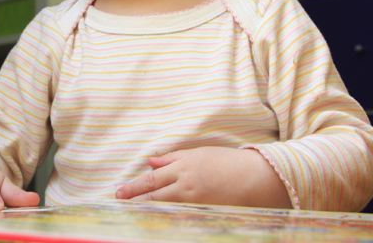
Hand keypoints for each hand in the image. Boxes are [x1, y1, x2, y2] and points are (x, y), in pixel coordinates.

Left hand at [115, 147, 291, 207]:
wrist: (258, 177)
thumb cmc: (227, 162)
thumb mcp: (198, 154)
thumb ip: (172, 159)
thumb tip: (150, 162)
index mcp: (184, 169)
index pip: (152, 181)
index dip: (134, 188)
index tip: (119, 194)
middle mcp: (187, 186)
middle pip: (155, 196)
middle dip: (136, 201)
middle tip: (119, 206)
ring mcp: (197, 203)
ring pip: (166, 209)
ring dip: (149, 212)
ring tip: (134, 215)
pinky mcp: (207, 214)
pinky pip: (183, 218)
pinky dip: (169, 220)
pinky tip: (160, 223)